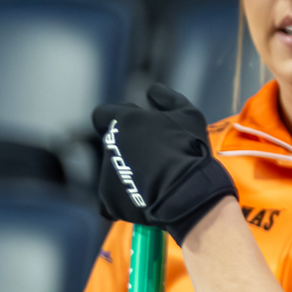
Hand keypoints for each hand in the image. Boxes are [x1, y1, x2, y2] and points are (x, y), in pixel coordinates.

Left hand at [92, 83, 236, 242]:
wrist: (186, 194)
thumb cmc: (189, 150)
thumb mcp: (188, 114)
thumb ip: (167, 98)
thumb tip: (152, 91)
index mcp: (124, 121)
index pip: (102, 114)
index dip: (117, 119)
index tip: (134, 127)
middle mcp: (109, 145)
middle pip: (112, 143)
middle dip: (129, 147)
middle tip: (155, 157)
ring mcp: (107, 173)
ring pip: (114, 169)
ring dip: (128, 171)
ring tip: (156, 180)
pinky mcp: (108, 199)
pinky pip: (114, 195)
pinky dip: (126, 197)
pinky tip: (148, 197)